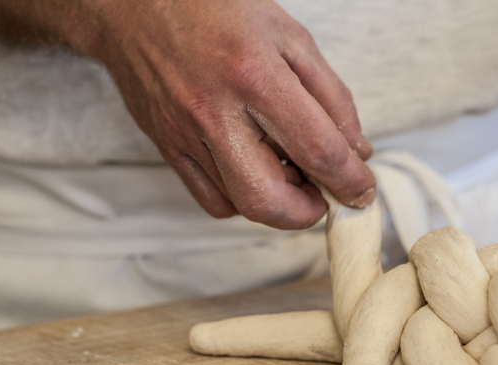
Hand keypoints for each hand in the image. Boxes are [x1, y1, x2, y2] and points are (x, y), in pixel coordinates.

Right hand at [79, 0, 375, 228]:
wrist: (135, 3)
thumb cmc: (214, 9)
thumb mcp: (289, 35)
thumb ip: (331, 97)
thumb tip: (356, 152)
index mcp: (255, 75)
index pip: (317, 150)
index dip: (350, 181)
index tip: (362, 192)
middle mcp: (215, 112)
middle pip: (269, 200)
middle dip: (307, 212)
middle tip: (323, 193)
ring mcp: (185, 135)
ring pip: (241, 205)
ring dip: (278, 201)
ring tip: (289, 170)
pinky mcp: (167, 148)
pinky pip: (212, 200)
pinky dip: (242, 199)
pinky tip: (254, 170)